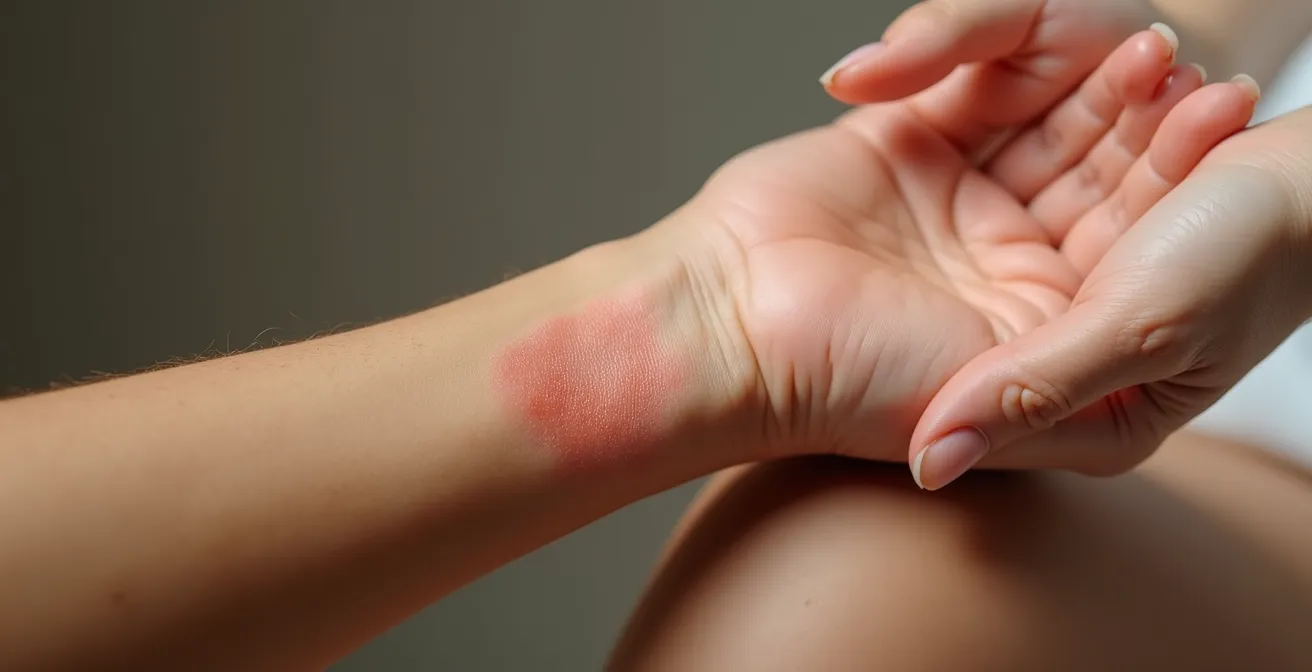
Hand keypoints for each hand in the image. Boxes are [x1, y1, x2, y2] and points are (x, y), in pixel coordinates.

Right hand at [672, 28, 1257, 469]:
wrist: (730, 334)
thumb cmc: (849, 377)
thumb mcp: (998, 394)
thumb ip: (1072, 385)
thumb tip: (1145, 383)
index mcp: (1033, 321)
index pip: (1127, 236)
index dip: (1174, 178)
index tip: (1214, 123)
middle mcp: (996, 258)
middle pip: (1090, 168)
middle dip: (1136, 117)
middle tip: (1174, 64)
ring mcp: (948, 197)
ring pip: (1036, 117)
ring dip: (1081, 80)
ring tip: (1126, 46)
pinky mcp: (897, 142)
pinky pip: (963, 81)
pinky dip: (995, 54)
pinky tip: (1039, 38)